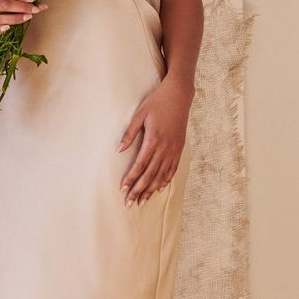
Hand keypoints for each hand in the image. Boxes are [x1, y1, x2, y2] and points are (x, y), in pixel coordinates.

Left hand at [118, 77, 193, 205]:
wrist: (179, 95)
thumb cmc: (157, 102)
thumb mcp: (140, 114)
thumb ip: (130, 134)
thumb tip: (119, 150)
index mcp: (154, 139)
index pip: (140, 164)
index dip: (131, 178)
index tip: (123, 189)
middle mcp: (165, 148)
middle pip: (150, 174)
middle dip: (139, 190)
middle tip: (129, 203)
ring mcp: (174, 149)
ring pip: (162, 175)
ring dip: (152, 189)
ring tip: (143, 201)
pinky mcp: (180, 148)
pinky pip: (173, 168)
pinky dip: (165, 180)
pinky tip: (160, 188)